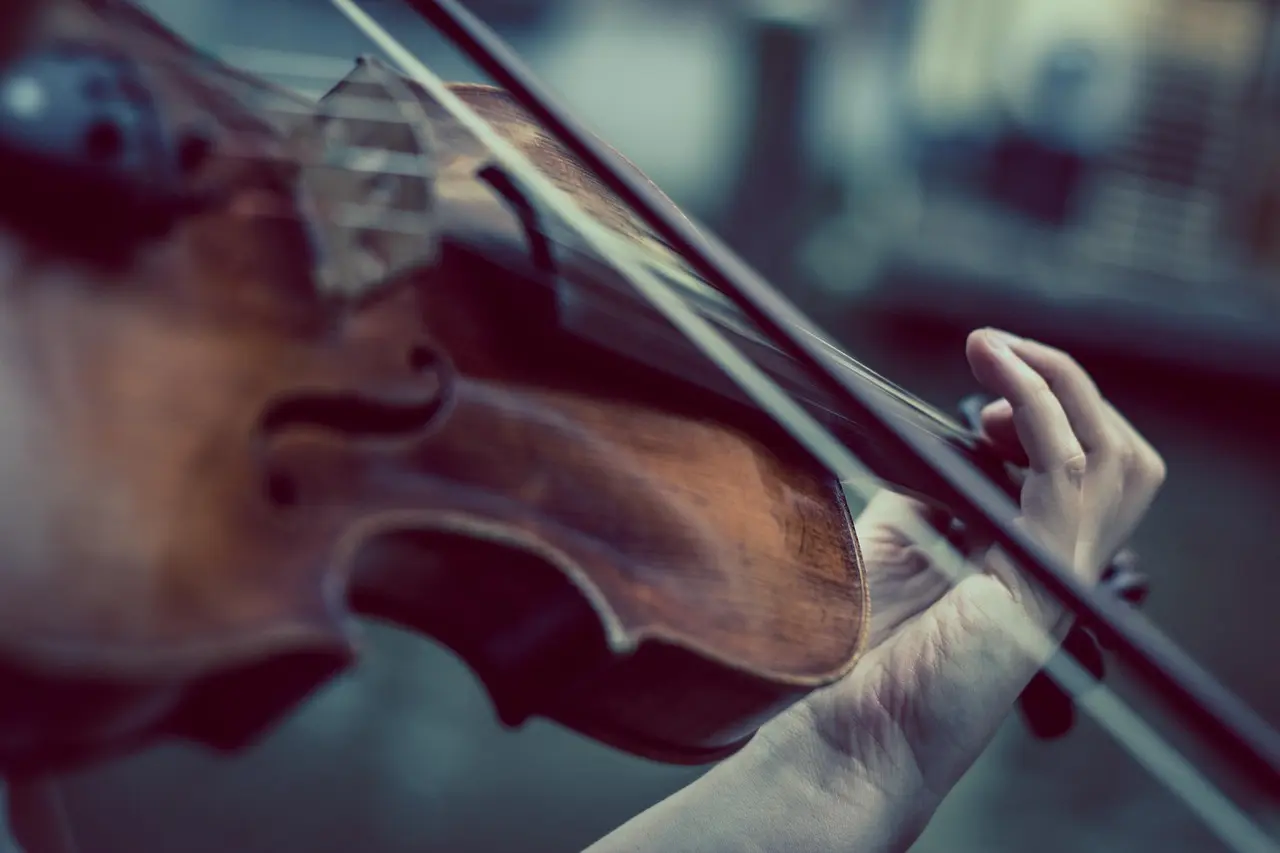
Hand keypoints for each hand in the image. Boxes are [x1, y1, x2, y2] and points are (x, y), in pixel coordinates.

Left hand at [587, 329, 1165, 852]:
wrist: (844, 729)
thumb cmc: (859, 646)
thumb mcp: (899, 542)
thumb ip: (929, 491)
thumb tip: (929, 432)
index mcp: (1032, 558)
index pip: (1089, 465)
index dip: (1048, 406)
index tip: (985, 376)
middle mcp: (1057, 569)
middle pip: (1121, 457)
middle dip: (1065, 386)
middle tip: (995, 354)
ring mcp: (1055, 579)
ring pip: (1117, 461)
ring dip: (1058, 388)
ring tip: (995, 352)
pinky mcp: (1036, 585)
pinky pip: (1067, 477)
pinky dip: (1036, 413)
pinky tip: (991, 393)